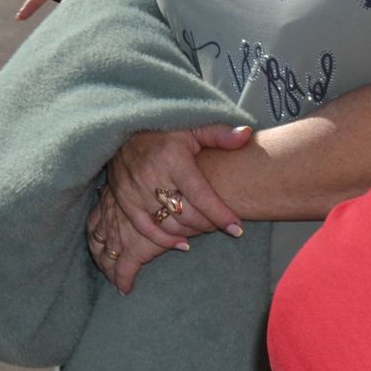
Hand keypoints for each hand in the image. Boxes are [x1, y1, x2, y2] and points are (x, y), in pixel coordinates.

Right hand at [91, 125, 254, 290]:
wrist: (124, 127)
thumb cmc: (164, 130)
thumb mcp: (192, 127)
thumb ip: (220, 134)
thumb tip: (247, 135)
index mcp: (172, 158)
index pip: (201, 195)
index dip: (220, 214)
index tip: (237, 228)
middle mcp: (152, 175)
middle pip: (186, 214)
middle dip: (208, 224)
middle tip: (220, 224)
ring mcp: (135, 190)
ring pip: (168, 223)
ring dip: (190, 231)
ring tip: (203, 228)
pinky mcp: (123, 199)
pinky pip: (145, 228)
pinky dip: (164, 239)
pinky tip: (181, 243)